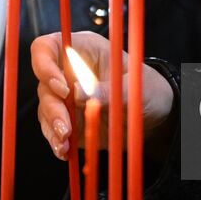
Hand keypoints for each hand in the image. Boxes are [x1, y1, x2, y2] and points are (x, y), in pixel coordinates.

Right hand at [31, 30, 174, 159]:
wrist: (156, 116)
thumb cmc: (147, 89)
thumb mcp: (133, 88)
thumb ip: (106, 90)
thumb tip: (77, 92)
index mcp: (84, 50)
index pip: (47, 48)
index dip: (44, 65)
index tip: (62, 88)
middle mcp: (69, 72)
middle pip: (44, 84)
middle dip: (52, 108)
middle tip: (66, 127)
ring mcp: (67, 98)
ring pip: (45, 109)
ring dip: (53, 128)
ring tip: (65, 144)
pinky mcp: (70, 121)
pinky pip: (53, 130)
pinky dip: (56, 142)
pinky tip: (65, 152)